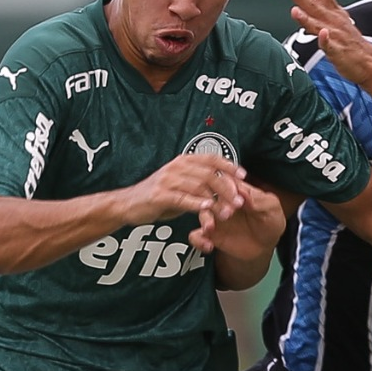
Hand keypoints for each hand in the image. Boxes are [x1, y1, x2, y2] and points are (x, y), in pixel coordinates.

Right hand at [117, 154, 246, 225]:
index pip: (210, 158)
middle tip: (239, 201)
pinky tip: (208, 208)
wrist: (129, 204)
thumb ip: (200, 184)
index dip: (228, 166)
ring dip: (216, 200)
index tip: (243, 175)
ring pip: (199, 187)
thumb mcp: (181, 186)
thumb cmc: (158, 196)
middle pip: (209, 174)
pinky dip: (197, 203)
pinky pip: (182, 198)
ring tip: (227, 212)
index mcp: (183, 162)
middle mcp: (176, 167)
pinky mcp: (160, 195)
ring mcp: (167, 180)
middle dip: (227, 188)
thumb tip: (224, 185)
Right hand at [190, 180, 285, 259]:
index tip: (235, 199)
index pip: (228, 182)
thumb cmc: (269, 222)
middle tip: (226, 214)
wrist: (265, 246)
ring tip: (210, 228)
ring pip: (201, 213)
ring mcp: (216, 217)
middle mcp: (224, 201)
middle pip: (211, 194)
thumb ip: (259, 200)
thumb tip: (244, 191)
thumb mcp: (271, 208)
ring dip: (204, 219)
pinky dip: (199, 240)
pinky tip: (209, 245)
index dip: (229, 188)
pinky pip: (196, 236)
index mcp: (238, 190)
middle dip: (215, 203)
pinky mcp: (210, 234)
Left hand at [282, 0, 371, 81]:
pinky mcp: (337, 50)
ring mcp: (335, 34)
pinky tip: (321, 34)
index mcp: (332, 8)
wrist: (367, 62)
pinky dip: (325, 39)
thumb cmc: (347, 39)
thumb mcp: (332, 14)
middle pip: (316, 2)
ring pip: (318, 23)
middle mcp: (333, 18)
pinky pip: (329, 44)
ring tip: (295, 10)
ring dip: (307, 17)